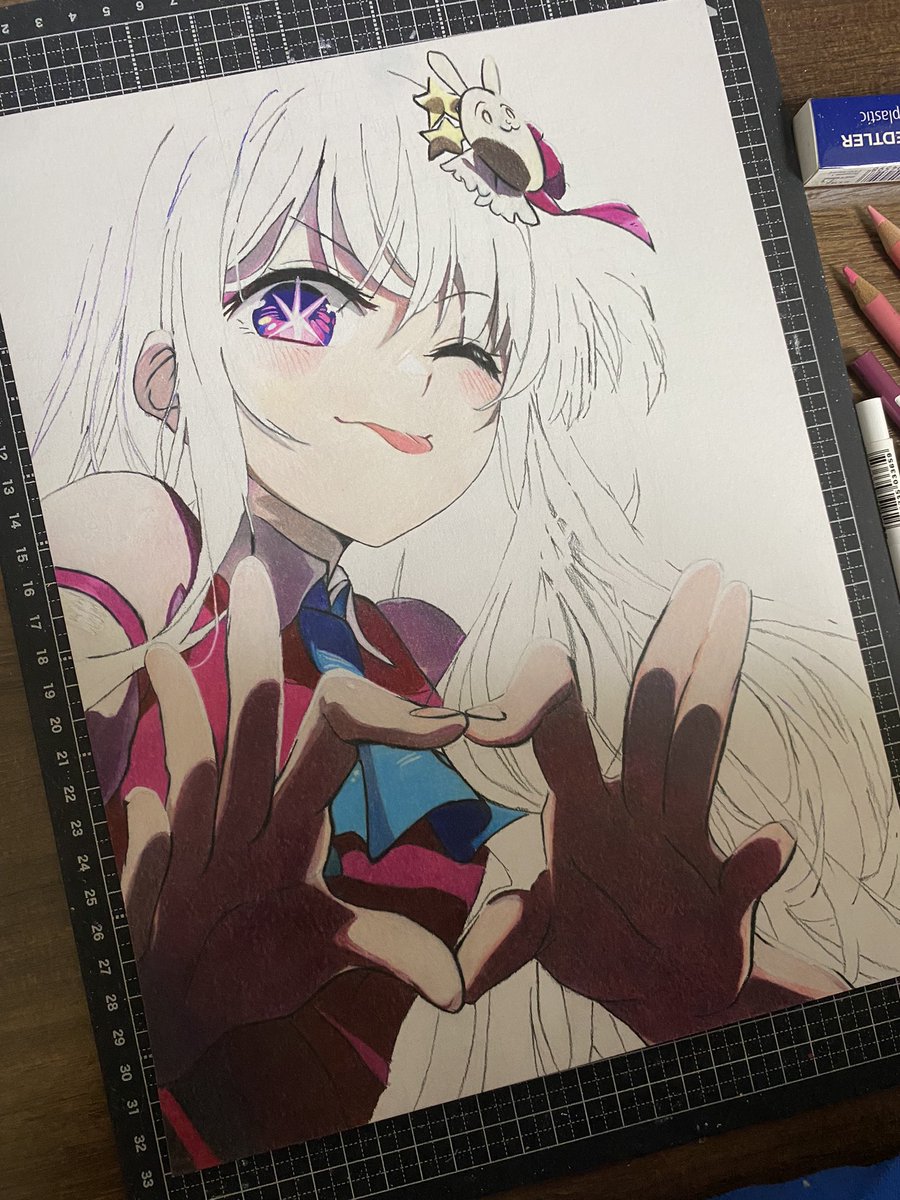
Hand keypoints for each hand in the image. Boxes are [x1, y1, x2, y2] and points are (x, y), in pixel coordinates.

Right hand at [122, 557, 466, 1085]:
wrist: (189, 1006)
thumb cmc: (260, 963)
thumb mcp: (334, 951)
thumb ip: (393, 949)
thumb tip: (455, 984)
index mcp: (295, 811)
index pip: (342, 735)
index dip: (389, 719)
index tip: (451, 724)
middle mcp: (245, 808)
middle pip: (251, 712)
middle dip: (249, 644)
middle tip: (253, 574)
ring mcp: (193, 838)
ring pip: (190, 756)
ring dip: (178, 708)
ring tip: (163, 656)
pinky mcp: (151, 880)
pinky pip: (150, 851)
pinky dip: (149, 836)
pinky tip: (140, 803)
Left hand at [457, 562, 795, 1041]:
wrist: (661, 994)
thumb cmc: (592, 945)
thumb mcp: (538, 940)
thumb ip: (508, 938)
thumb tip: (480, 944)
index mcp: (583, 810)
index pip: (566, 739)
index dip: (551, 703)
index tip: (546, 660)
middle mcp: (637, 809)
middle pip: (655, 714)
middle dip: (676, 645)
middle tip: (704, 578)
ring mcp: (683, 842)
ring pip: (702, 756)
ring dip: (717, 698)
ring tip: (739, 631)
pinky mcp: (725, 894)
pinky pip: (743, 875)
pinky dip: (758, 862)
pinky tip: (774, 841)